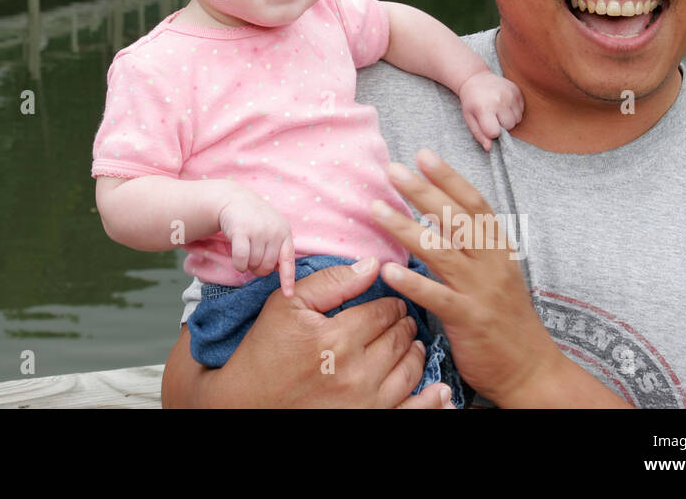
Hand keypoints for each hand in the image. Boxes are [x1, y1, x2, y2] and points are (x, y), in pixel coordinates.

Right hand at [160, 258, 456, 407]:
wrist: (247, 402)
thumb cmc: (265, 351)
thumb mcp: (287, 304)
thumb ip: (331, 282)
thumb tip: (372, 264)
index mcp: (337, 338)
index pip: (383, 313)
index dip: (391, 304)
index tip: (392, 302)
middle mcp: (355, 372)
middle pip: (398, 340)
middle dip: (404, 325)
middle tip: (403, 320)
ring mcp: (363, 402)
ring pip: (408, 371)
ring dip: (414, 353)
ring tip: (411, 344)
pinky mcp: (366, 420)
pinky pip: (411, 411)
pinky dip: (430, 400)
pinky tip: (439, 390)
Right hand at [217, 188, 296, 295]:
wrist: (233, 199)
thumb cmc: (253, 218)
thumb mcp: (272, 228)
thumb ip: (278, 247)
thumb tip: (280, 272)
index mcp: (284, 232)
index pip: (288, 260)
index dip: (288, 280)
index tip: (289, 295)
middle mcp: (273, 231)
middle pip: (267, 267)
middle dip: (258, 269)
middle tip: (252, 259)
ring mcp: (258, 230)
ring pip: (254, 264)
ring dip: (247, 265)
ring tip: (245, 253)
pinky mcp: (241, 231)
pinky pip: (241, 260)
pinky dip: (238, 265)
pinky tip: (237, 261)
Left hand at [369, 150, 628, 407]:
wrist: (531, 369)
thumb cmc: (505, 318)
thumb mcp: (495, 273)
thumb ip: (470, 246)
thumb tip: (436, 214)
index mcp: (499, 249)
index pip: (474, 204)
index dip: (449, 177)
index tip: (424, 154)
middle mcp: (492, 264)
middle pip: (455, 219)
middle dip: (422, 191)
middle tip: (393, 170)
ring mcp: (481, 291)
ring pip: (441, 252)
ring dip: (406, 228)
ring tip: (376, 209)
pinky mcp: (469, 319)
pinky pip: (437, 297)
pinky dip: (412, 282)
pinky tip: (388, 270)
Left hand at [458, 70, 523, 150]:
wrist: (475, 78)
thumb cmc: (471, 101)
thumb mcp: (469, 118)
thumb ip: (479, 134)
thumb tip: (489, 148)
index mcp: (484, 108)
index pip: (495, 132)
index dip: (491, 132)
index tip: (486, 125)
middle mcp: (499, 100)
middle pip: (509, 126)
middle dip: (502, 125)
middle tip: (492, 116)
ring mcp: (509, 94)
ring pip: (517, 119)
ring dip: (509, 118)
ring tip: (498, 110)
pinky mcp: (517, 91)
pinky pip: (521, 110)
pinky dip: (514, 111)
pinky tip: (504, 104)